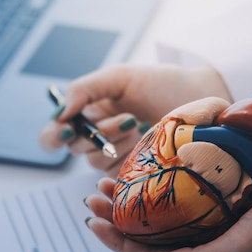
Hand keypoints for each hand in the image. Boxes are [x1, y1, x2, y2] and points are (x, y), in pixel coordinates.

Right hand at [39, 63, 232, 176]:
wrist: (198, 98)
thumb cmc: (160, 84)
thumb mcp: (119, 77)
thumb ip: (85, 89)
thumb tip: (60, 112)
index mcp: (88, 114)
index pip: (53, 134)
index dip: (54, 135)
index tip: (69, 127)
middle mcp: (96, 138)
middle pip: (74, 149)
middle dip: (100, 133)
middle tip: (130, 120)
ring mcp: (114, 157)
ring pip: (96, 161)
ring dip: (119, 142)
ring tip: (145, 126)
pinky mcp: (131, 174)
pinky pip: (117, 174)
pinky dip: (131, 158)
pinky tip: (150, 143)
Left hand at [84, 166, 251, 251]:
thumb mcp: (243, 248)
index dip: (118, 241)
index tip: (93, 219)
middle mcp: (207, 249)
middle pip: (152, 235)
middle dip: (120, 217)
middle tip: (95, 193)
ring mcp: (215, 226)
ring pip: (164, 216)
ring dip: (137, 200)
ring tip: (111, 181)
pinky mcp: (224, 205)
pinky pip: (183, 199)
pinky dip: (162, 187)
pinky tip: (149, 171)